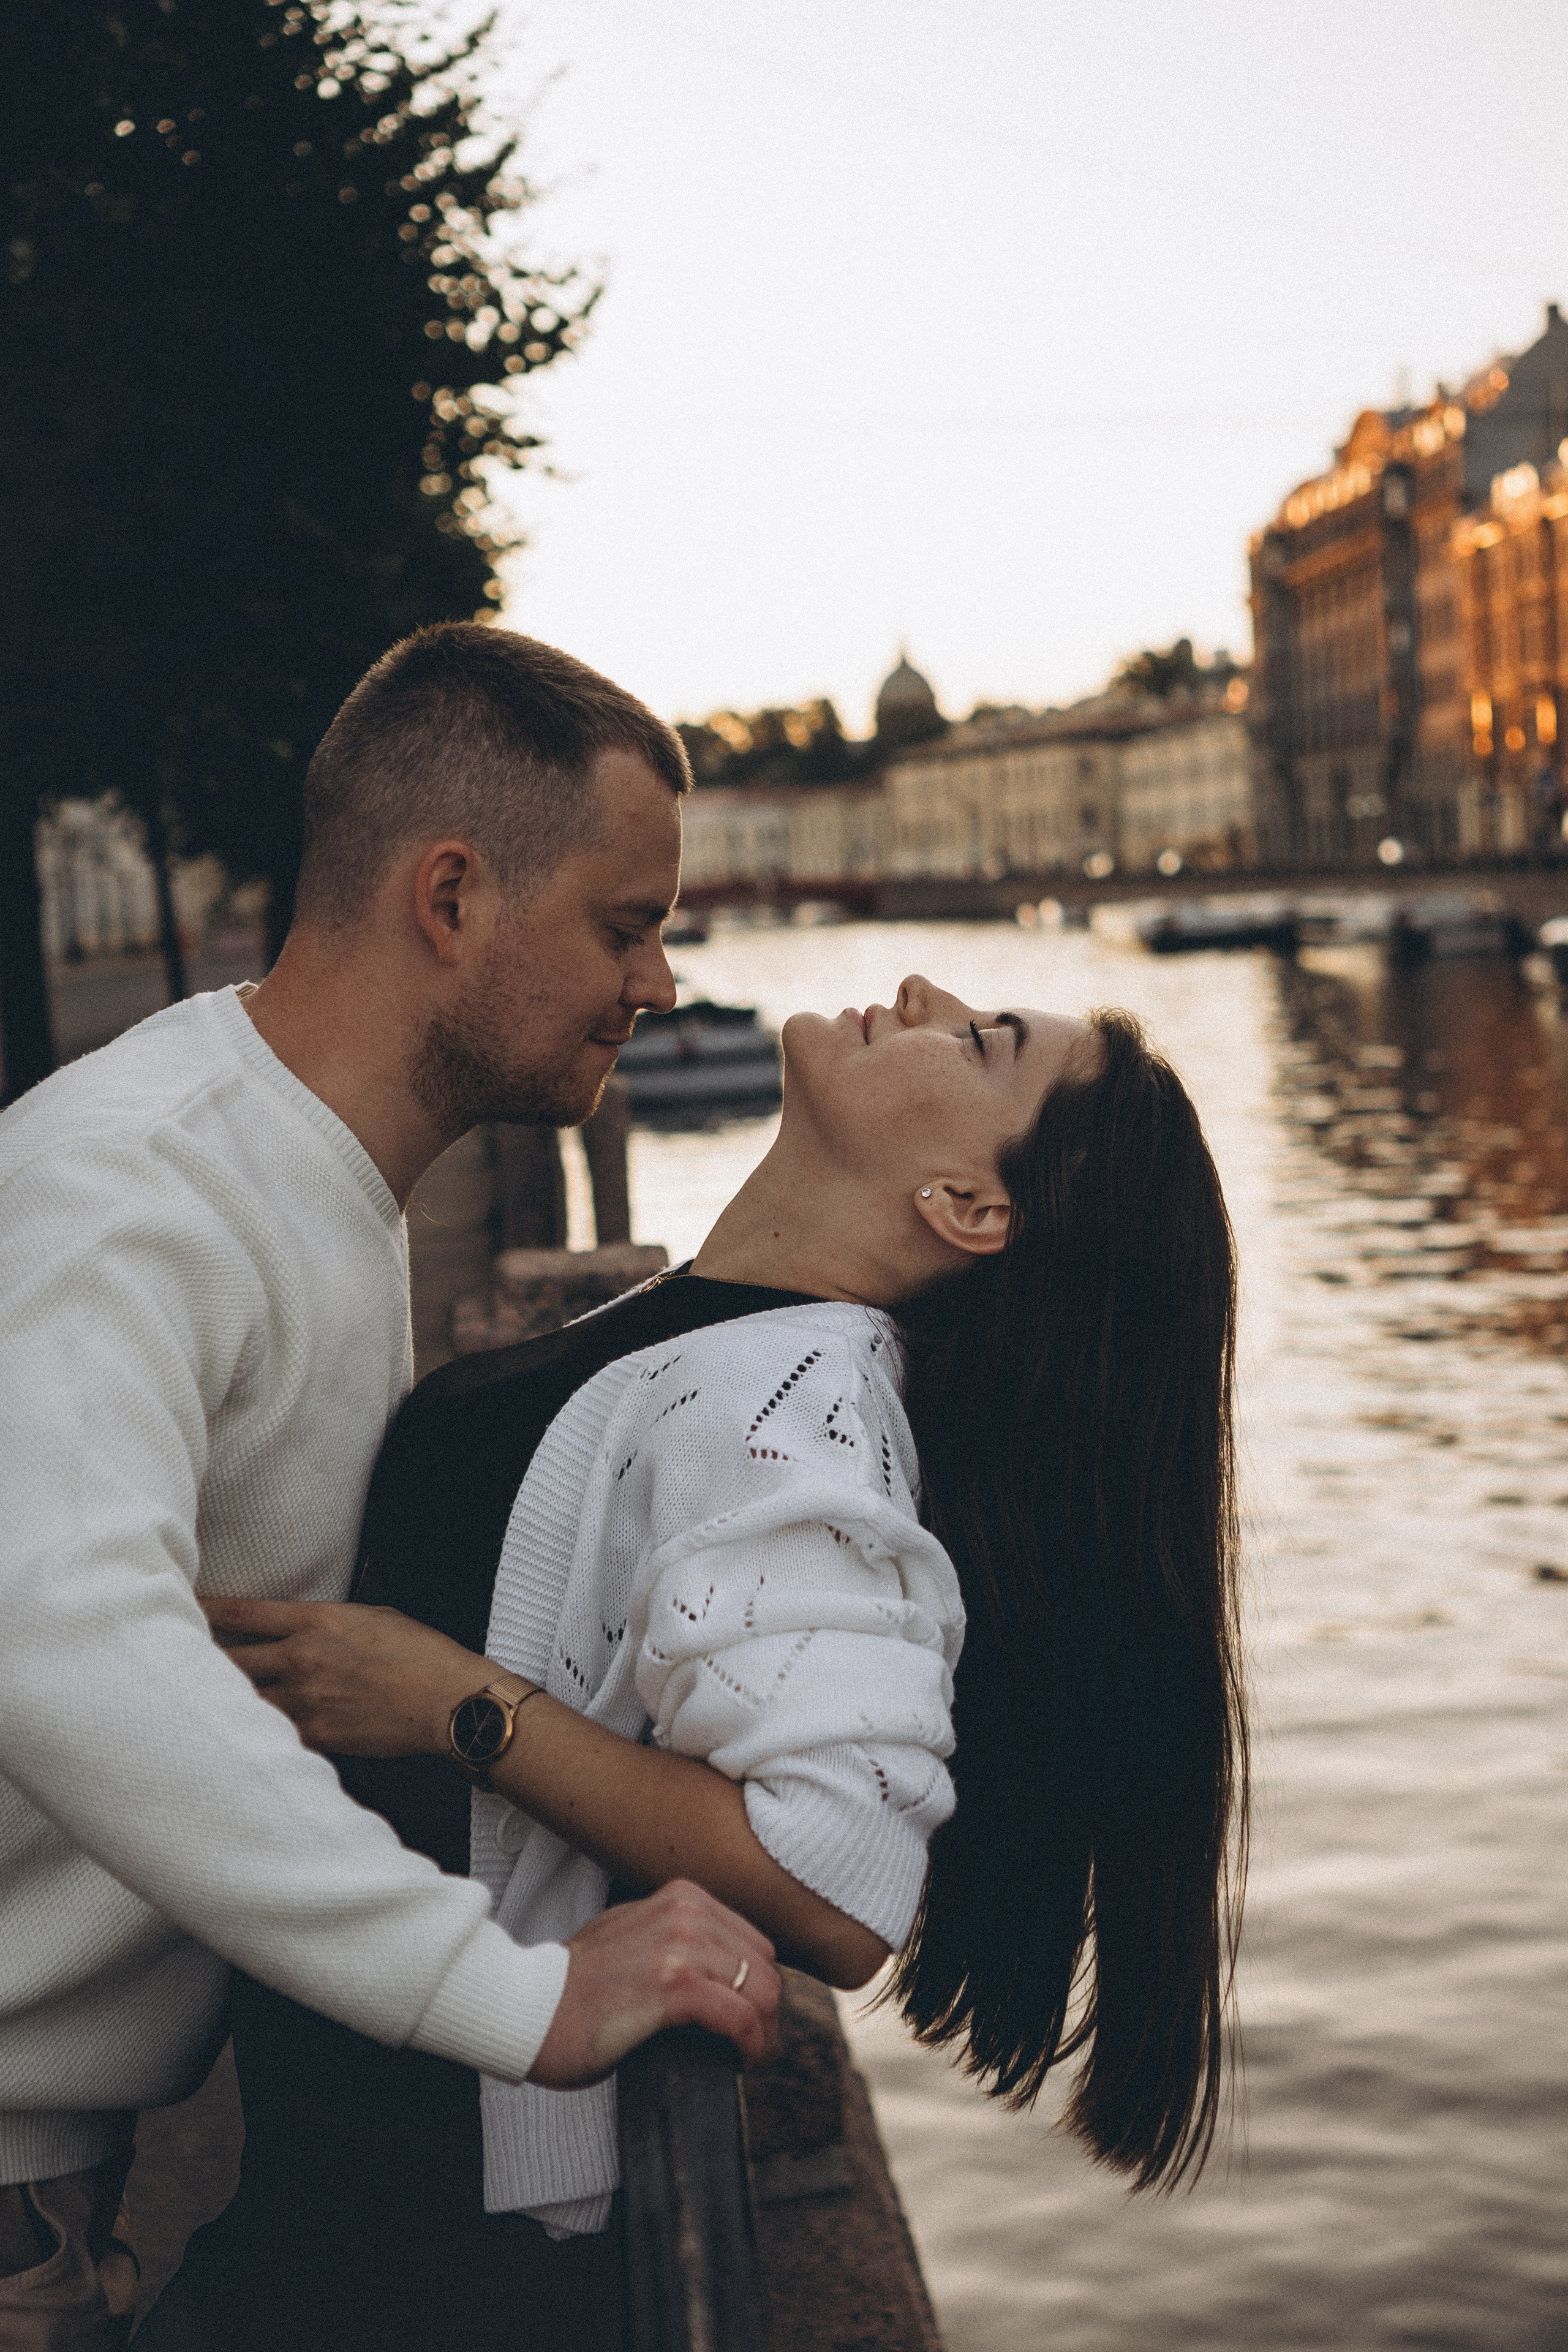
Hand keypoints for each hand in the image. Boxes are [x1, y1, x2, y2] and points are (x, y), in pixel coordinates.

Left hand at [200, 1594, 492, 1757]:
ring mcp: (305, 1700)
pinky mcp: (315, 1735)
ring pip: (241, 1699)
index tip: (181, 1606)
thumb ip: (328, 1624)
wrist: (449, 1701)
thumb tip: (301, 1632)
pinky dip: (253, 1733)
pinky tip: (233, 1738)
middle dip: (196, 1659)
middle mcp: (302, 1659)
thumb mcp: (372, 1618)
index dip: (206, 1609)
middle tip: (165, 1658)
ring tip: (187, 1703)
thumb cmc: (421, 1654)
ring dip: (218, 1700)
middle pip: (228, 1659)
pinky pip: (270, 1734)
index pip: (243, 1613)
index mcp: (316, 1621)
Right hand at [528, 1880, 780, 2086]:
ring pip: (762, 1992)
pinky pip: (740, 2017)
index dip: (759, 1988)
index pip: (755, 1944)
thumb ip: (678, 1937)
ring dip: (762, 2033)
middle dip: (766, 2012)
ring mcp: (680, 1945)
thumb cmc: (579, 1987)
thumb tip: (723, 1967)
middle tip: (750, 2047)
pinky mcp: (673, 1986)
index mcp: (682, 1897)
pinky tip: (736, 2060)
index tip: (748, 2021)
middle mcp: (686, 1912)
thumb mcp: (635, 1935)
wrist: (531, 2010)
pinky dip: (748, 2044)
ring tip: (744, 2056)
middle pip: (765, 1968)